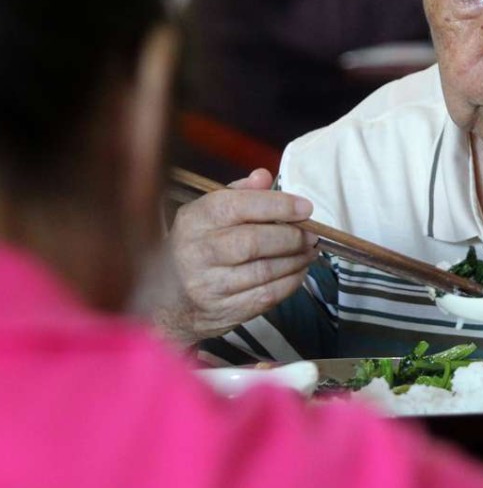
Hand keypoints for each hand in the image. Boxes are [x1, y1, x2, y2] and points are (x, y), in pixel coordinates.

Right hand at [155, 168, 319, 344]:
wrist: (164, 301)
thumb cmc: (195, 248)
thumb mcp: (206, 215)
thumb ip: (237, 194)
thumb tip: (264, 176)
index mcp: (193, 220)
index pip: (237, 206)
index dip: (277, 206)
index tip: (305, 208)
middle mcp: (196, 252)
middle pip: (254, 242)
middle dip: (292, 237)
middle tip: (312, 235)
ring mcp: (208, 286)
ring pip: (264, 271)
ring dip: (296, 261)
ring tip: (309, 252)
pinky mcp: (222, 311)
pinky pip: (266, 296)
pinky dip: (290, 283)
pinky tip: (298, 272)